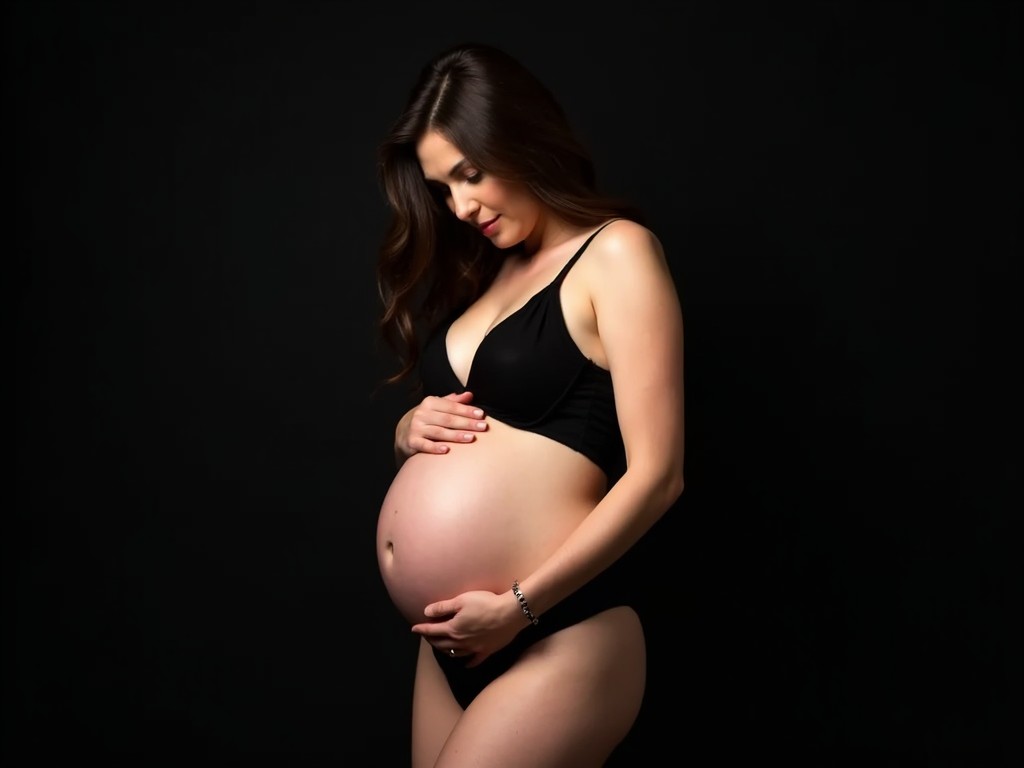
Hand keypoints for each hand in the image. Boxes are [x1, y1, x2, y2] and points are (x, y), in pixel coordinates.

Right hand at [395, 391, 487, 460]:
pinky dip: (435, 448)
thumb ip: (453, 402)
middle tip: (483, 427)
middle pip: (448, 419)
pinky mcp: (411, 442)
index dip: (467, 410)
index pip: (452, 406)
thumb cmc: (427, 418)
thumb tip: (470, 395)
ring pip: (439, 432)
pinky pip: (425, 445)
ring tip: (471, 438)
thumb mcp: (438, 407)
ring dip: (456, 435)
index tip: (481, 415)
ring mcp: (416, 428)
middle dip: (466, 423)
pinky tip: (446, 449)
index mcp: (429, 402)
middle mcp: (422, 414)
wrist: (403, 432)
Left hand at [410, 589, 525, 667]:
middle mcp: (461, 642)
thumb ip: (443, 607)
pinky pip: (474, 661)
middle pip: (441, 643)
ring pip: (454, 654)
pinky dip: (467, 663)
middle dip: (431, 640)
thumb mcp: (461, 600)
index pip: (433, 630)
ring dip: (444, 650)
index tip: (414, 629)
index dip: (422, 629)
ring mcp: (474, 649)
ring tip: (440, 646)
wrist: (511, 613)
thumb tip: (426, 612)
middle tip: (426, 636)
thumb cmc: (485, 603)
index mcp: (453, 629)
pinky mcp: (486, 651)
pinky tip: (465, 664)